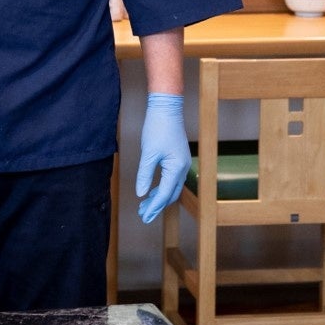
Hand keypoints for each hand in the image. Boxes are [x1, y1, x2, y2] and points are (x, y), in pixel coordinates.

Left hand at [135, 93, 188, 222]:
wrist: (166, 108)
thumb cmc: (157, 127)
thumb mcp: (148, 153)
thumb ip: (145, 175)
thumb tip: (141, 193)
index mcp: (177, 168)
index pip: (165, 193)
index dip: (154, 207)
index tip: (144, 216)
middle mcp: (183, 168)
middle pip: (171, 194)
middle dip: (157, 206)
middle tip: (143, 215)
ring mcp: (182, 163)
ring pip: (172, 188)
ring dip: (159, 197)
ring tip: (144, 206)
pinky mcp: (178, 159)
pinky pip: (172, 179)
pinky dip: (162, 188)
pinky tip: (152, 191)